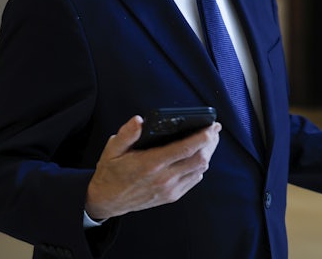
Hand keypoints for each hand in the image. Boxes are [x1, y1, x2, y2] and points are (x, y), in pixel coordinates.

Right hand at [85, 115, 221, 219]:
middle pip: (200, 160)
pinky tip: (198, 156)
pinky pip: (194, 180)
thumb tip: (139, 120)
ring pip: (200, 170)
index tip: (212, 126)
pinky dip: (200, 167)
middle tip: (214, 130)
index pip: (185, 149)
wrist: (107, 201)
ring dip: (208, 154)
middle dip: (211, 143)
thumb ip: (126, 134)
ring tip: (209, 140)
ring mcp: (169, 189)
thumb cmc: (111, 172)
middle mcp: (164, 178)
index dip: (203, 137)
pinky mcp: (172, 196)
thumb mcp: (112, 150)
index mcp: (151, 164)